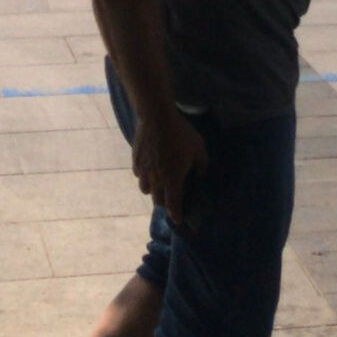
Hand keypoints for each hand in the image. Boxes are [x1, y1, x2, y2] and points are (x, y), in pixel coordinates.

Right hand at [131, 103, 207, 224]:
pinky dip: (145, 176)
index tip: (178, 220)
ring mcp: (144, 171)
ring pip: (146, 190)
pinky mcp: (135, 161)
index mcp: (172, 180)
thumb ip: (201, 166)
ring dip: (153, 190)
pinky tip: (150, 168)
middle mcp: (156, 180)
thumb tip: (200, 176)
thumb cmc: (181, 133)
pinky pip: (139, 175)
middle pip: (158, 201)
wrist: (157, 117)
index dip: (176, 215)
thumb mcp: (199, 149)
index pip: (173, 206)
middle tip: (172, 196)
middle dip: (166, 202)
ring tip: (159, 183)